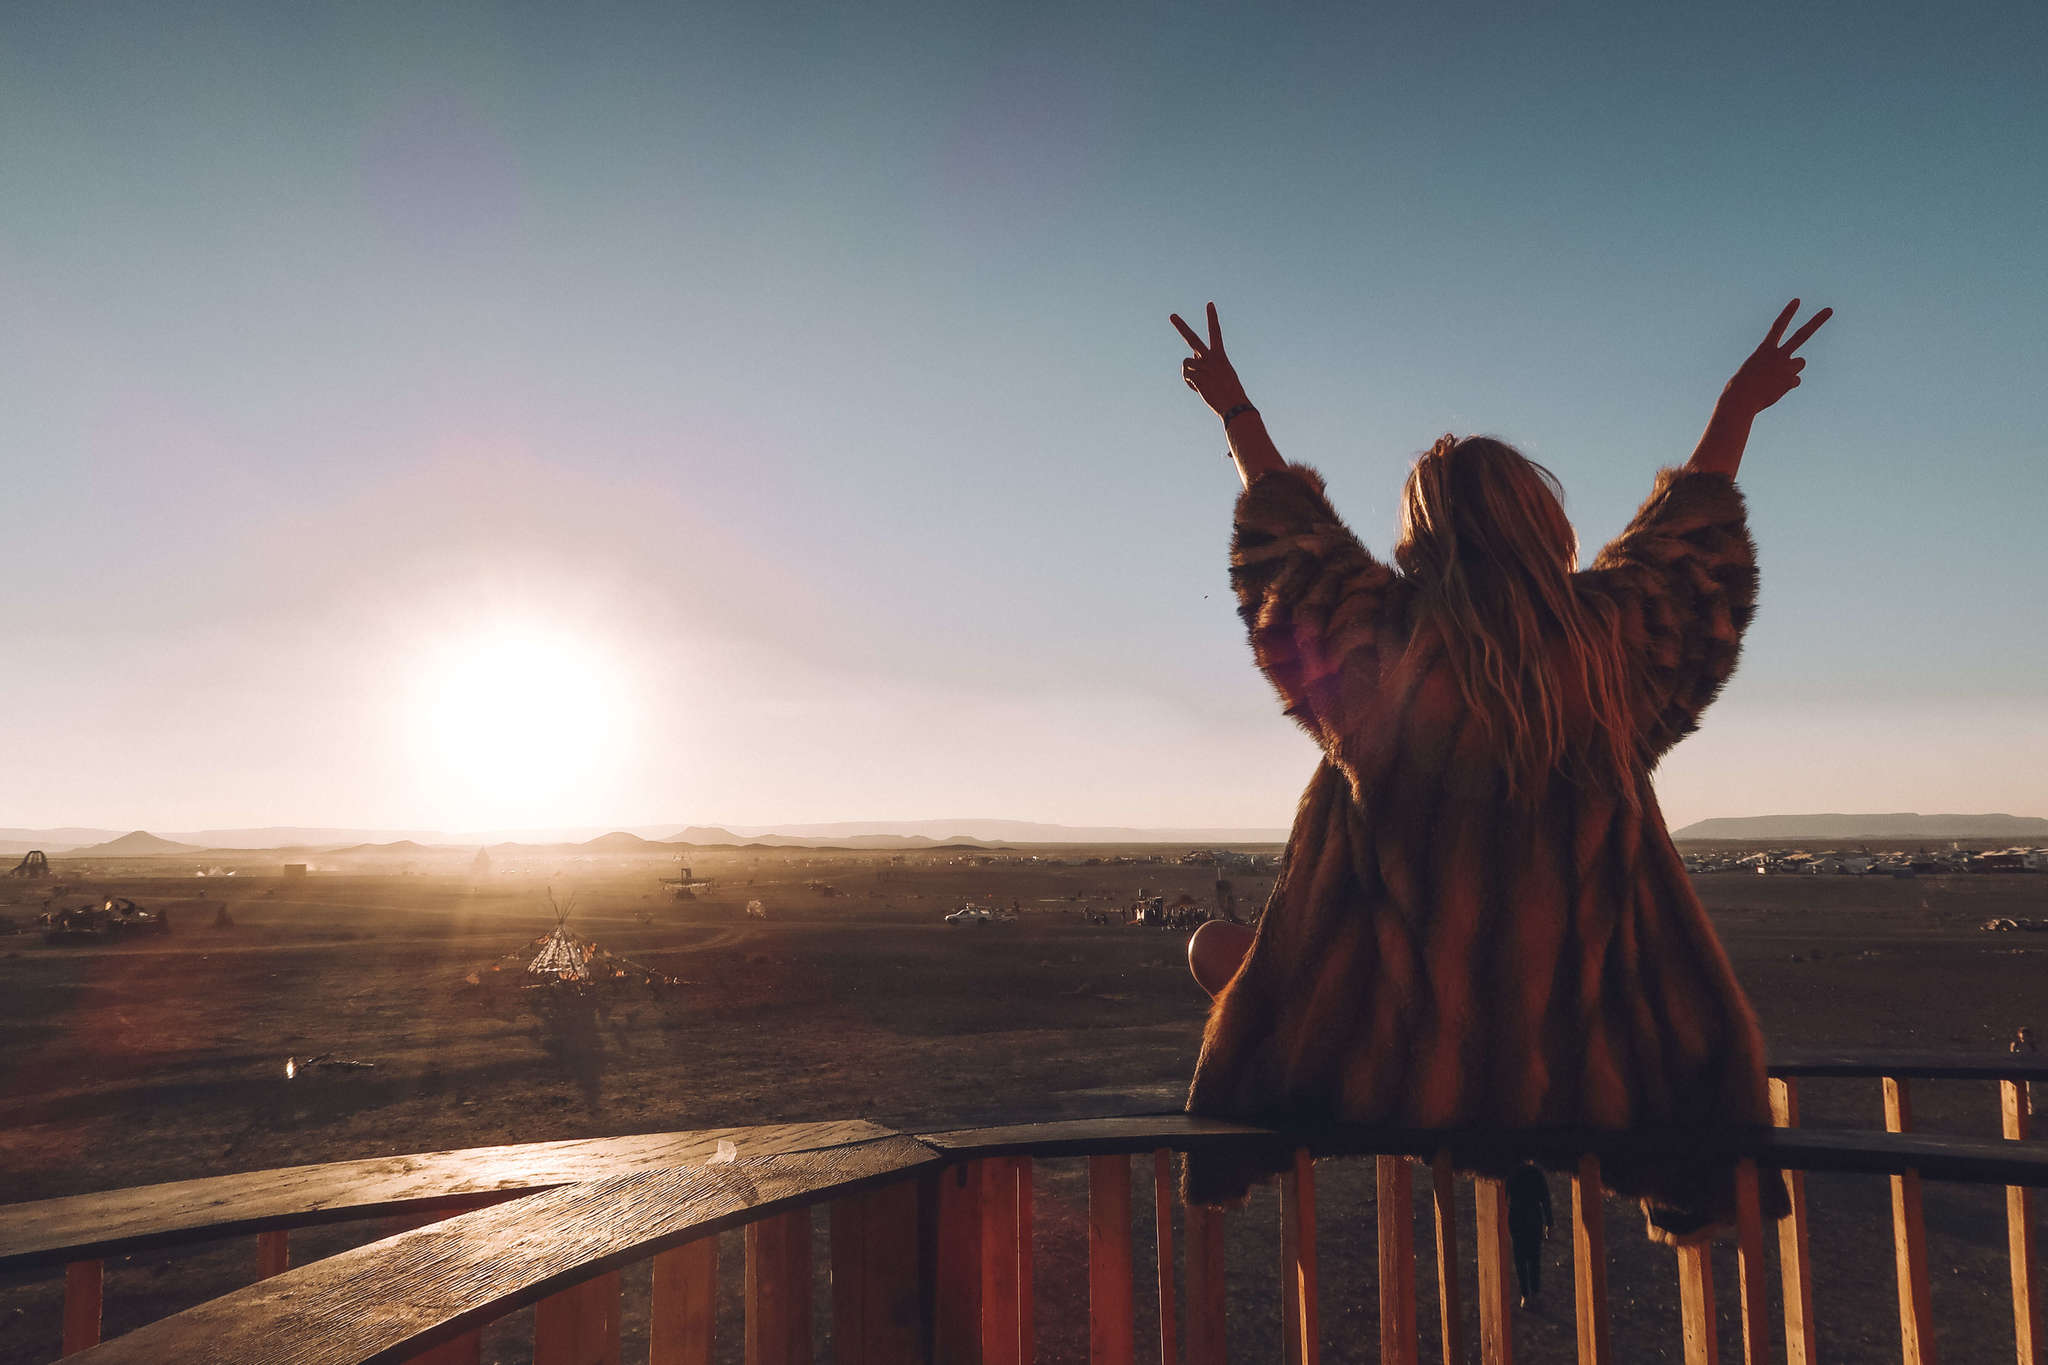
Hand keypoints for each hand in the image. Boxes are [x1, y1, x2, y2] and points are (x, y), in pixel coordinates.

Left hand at [1172, 302, 1250, 419]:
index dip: (1212, 318)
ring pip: (1186, 362)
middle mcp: (1211, 358)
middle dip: (1181, 327)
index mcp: (1220, 356)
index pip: (1216, 332)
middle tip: (1171, 316)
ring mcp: (1203, 367)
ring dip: (1189, 373)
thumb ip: (1207, 363)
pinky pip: (1186, 376)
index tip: (1209, 304)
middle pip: (1192, 339)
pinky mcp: (1197, 377)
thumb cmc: (1230, 392)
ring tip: (1202, 383)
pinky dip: (1190, 384)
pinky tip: (1200, 389)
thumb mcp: (1222, 373)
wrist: (1234, 405)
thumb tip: (1192, 359)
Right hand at [1723, 299, 1831, 416]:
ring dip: (1792, 368)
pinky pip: (1795, 381)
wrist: (1741, 399)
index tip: (1797, 300)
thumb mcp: (1753, 371)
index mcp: (1764, 350)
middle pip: (1802, 335)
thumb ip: (1775, 368)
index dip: (1788, 313)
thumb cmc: (1740, 387)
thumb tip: (1794, 377)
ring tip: (1775, 378)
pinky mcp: (1791, 381)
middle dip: (1817, 322)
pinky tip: (1775, 389)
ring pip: (1800, 363)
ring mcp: (1786, 367)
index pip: (1778, 326)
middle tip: (1830, 310)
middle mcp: (1778, 355)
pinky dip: (1787, 385)